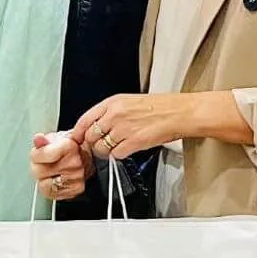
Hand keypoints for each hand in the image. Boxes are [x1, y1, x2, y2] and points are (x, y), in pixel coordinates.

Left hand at [30, 131, 92, 200]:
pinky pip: (50, 193)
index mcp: (69, 146)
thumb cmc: (67, 148)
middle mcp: (75, 163)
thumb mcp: (54, 139)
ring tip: (51, 170)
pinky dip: (49, 188)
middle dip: (37, 167)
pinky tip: (54, 179)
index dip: (35, 155)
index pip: (37, 156)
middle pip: (38, 172)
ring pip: (43, 184)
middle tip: (46, 163)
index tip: (40, 153)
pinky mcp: (75, 189)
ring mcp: (76, 178)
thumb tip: (38, 139)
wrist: (84, 157)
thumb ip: (43, 140)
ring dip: (43, 178)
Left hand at [73, 93, 193, 160]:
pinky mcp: (134, 142)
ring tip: (117, 147)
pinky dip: (119, 155)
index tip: (77, 139)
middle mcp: (115, 114)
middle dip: (93, 144)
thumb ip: (110, 113)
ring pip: (101, 148)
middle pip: (90, 136)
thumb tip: (96, 126)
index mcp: (113, 102)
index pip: (85, 119)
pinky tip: (127, 150)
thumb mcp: (129, 102)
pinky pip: (116, 155)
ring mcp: (123, 128)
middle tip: (100, 145)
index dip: (78, 132)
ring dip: (106, 152)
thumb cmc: (160, 107)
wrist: (180, 112)